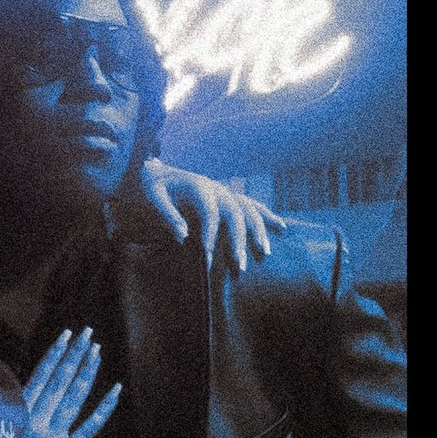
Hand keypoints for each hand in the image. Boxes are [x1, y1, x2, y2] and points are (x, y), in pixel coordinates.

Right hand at [8, 327, 121, 437]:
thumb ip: (19, 421)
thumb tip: (27, 404)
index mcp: (21, 416)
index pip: (40, 376)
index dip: (55, 355)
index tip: (66, 336)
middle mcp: (37, 421)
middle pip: (59, 380)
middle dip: (74, 354)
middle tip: (88, 333)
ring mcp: (54, 436)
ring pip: (73, 396)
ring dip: (86, 371)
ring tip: (97, 350)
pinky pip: (89, 426)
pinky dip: (104, 408)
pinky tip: (116, 390)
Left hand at [140, 158, 286, 271]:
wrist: (159, 173)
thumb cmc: (154, 187)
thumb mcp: (154, 198)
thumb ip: (168, 216)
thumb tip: (183, 237)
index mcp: (199, 187)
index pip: (209, 213)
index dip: (209, 236)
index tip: (207, 259)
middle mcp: (217, 188)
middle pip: (235, 213)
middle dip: (239, 239)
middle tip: (240, 264)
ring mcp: (227, 191)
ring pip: (249, 210)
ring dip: (259, 231)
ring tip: (265, 253)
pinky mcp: (230, 196)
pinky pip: (253, 206)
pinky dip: (268, 216)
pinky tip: (282, 228)